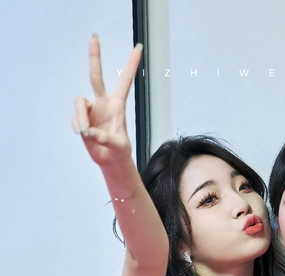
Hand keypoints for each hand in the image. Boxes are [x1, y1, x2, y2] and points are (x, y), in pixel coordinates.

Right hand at [71, 35, 141, 166]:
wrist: (110, 161)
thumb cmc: (119, 152)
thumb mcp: (118, 146)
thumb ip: (105, 138)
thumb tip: (89, 132)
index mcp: (118, 105)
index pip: (125, 81)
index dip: (131, 64)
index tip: (138, 47)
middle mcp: (103, 103)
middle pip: (95, 75)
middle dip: (94, 56)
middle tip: (94, 37)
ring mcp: (91, 110)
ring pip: (79, 103)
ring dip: (80, 116)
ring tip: (84, 131)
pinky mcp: (82, 119)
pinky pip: (75, 118)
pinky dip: (77, 126)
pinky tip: (83, 134)